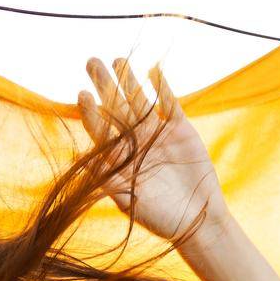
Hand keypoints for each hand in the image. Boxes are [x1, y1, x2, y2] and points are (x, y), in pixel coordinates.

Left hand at [75, 57, 225, 242]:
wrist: (197, 221)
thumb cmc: (159, 218)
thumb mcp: (130, 202)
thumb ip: (110, 181)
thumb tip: (86, 164)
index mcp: (119, 157)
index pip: (100, 130)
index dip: (91, 113)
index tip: (82, 95)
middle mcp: (135, 141)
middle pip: (116, 108)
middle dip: (104, 85)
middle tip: (91, 62)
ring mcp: (157, 134)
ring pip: (140, 101)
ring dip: (129, 81)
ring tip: (117, 60)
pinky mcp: (181, 130)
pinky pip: (170, 104)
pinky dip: (163, 88)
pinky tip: (153, 70)